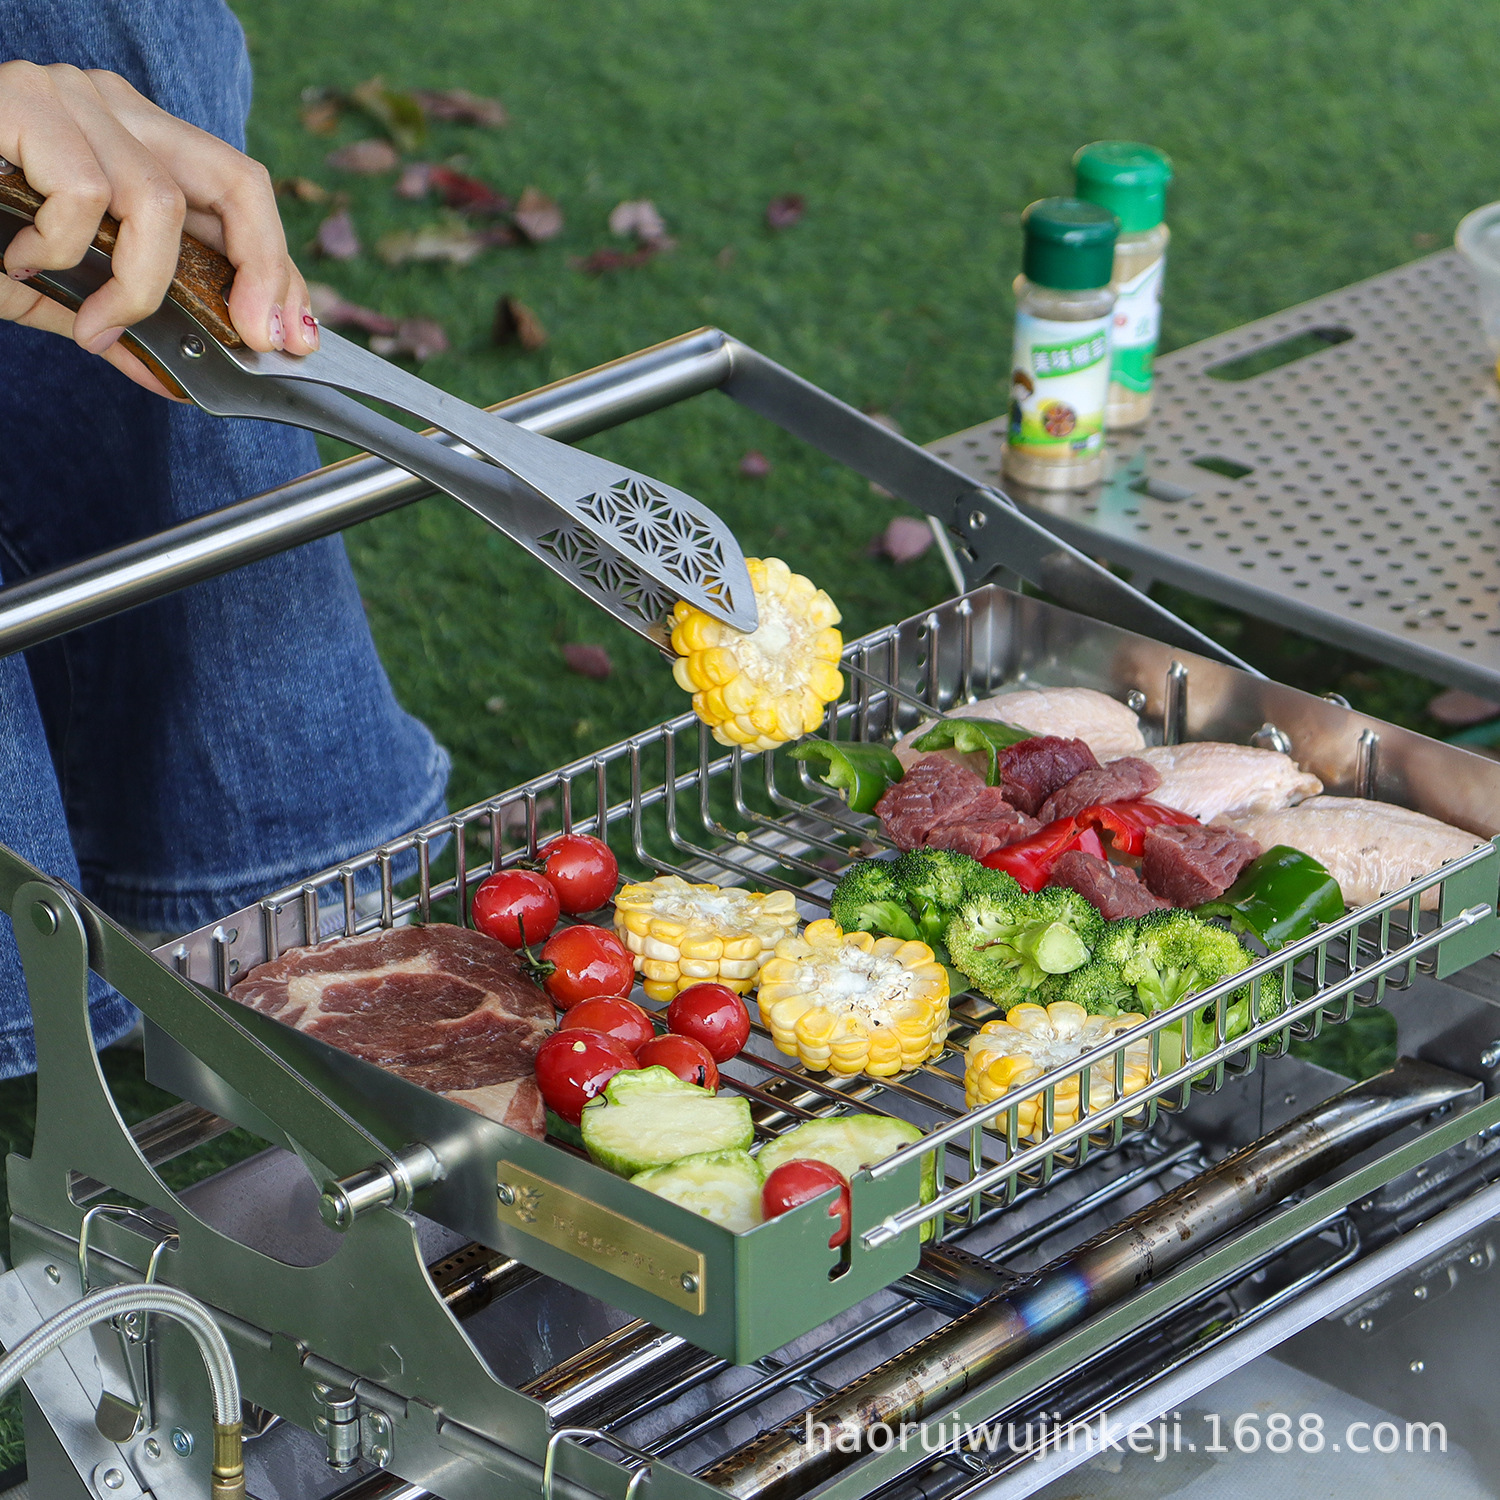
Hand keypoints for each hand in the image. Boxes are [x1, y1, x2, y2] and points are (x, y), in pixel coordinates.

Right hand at [0, 61, 316, 397]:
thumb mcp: (58, 286)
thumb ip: (121, 321)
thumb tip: (178, 378)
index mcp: (133, 142)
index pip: (238, 196)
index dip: (279, 267)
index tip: (296, 334)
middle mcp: (113, 108)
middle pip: (236, 181)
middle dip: (264, 269)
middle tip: (257, 339)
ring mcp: (70, 96)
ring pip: (158, 201)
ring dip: (138, 286)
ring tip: (92, 321)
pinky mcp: (23, 100)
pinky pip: (84, 192)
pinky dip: (63, 250)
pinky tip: (22, 262)